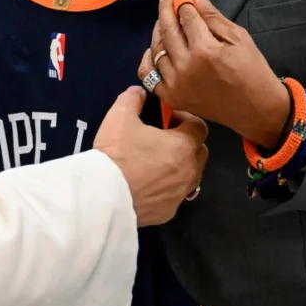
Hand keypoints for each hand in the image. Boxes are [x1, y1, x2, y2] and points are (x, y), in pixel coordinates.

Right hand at [93, 87, 207, 226]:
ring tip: (155, 162)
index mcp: (183, 145)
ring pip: (191, 175)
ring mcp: (180, 194)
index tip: (166, 119)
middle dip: (186, 142)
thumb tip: (139, 93)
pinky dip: (167, 187)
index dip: (185, 119)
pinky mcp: (169, 211)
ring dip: (180, 166)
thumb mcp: (120, 116)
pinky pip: (175, 195)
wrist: (105, 196)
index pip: (199, 126)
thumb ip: (132, 99)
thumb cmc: (117, 153)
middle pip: (199, 151)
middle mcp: (189, 171)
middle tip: (162, 139)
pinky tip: (148, 184)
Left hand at [138, 0, 290, 148]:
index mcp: (205, 50)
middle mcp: (186, 67)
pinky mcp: (171, 97)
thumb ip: (211, 15)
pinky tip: (155, 49)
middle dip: (165, 11)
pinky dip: (148, 59)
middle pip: (167, 31)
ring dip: (158, 32)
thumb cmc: (252, 71)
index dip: (182, 3)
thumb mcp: (238, 37)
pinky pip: (148, 74)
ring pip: (156, 50)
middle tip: (166, 0)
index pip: (186, 17)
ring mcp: (175, 84)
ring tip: (165, 23)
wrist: (256, 109)